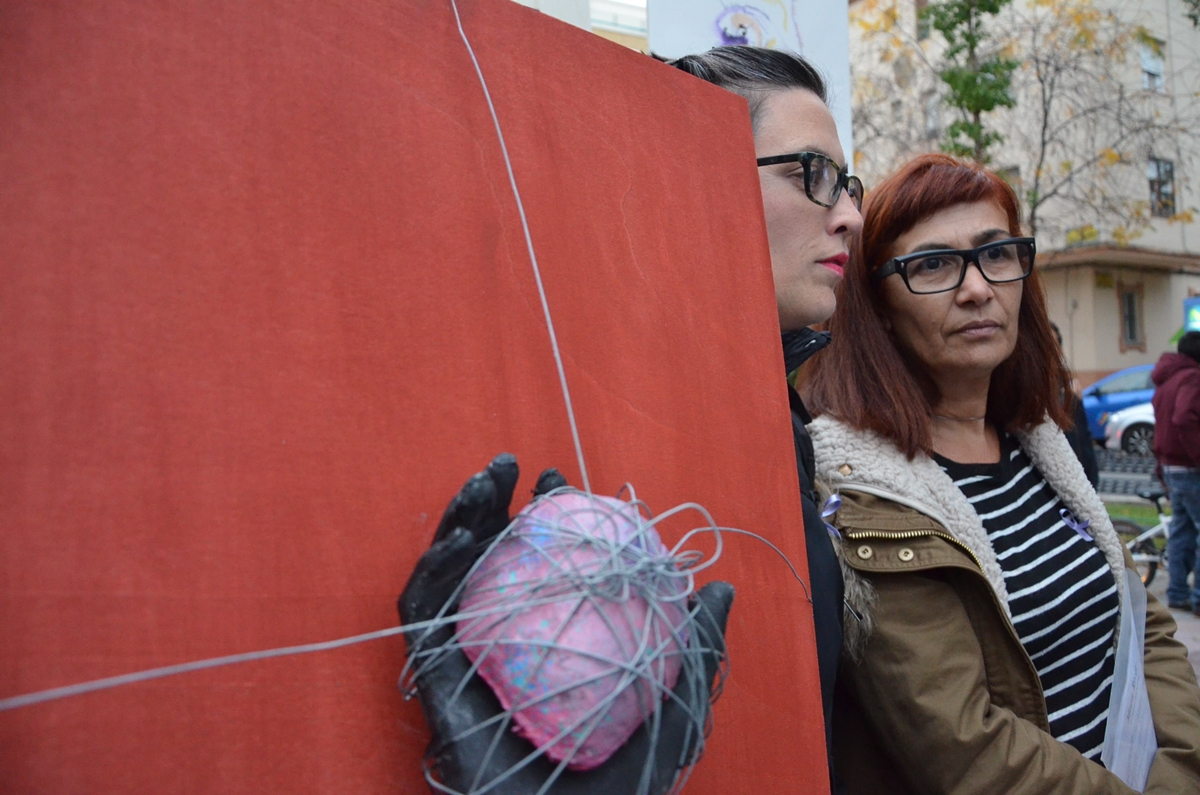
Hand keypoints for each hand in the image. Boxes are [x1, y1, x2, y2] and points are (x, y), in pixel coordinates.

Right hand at [398, 454, 733, 794]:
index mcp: (549, 639)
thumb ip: (696, 646)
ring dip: (462, 519)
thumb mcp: (675, 702)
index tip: (564, 483)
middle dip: (498, 506)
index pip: (543, 566)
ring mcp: (467, 659)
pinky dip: (434, 566)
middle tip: (513, 468)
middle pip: (493, 562)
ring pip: (454, 576)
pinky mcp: (434, 679)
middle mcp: (503, 643)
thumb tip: (719, 589)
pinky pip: (422, 614)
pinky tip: (459, 534)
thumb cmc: (625, 780)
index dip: (550, 519)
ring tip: (484, 481)